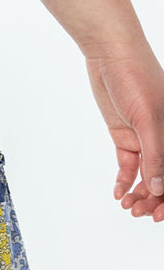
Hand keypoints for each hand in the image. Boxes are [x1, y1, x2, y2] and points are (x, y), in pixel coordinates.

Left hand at [84, 44, 163, 222]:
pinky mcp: (125, 134)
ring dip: (138, 193)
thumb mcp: (148, 118)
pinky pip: (128, 164)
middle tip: (138, 213)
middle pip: (163, 178)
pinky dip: (125, 180)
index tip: (158, 216)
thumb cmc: (137, 77)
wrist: (110, 53)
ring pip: (146, 175)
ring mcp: (144, 137)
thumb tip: (160, 188)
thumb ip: (155, 154)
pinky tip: (119, 193)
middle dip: (154, 200)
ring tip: (127, 207)